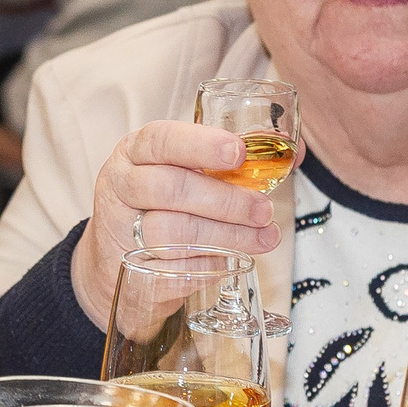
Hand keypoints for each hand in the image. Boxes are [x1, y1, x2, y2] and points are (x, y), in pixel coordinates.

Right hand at [70, 121, 279, 330]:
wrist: (113, 255)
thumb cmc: (160, 202)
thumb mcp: (182, 171)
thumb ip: (230, 162)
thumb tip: (294, 155)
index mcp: (135, 151)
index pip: (161, 139)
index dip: (201, 145)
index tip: (238, 154)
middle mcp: (121, 184)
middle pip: (169, 188)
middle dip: (225, 200)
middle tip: (263, 210)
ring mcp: (121, 227)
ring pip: (171, 232)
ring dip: (224, 235)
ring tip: (261, 238)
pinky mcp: (130, 267)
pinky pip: (174, 266)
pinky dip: (210, 262)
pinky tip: (232, 258)